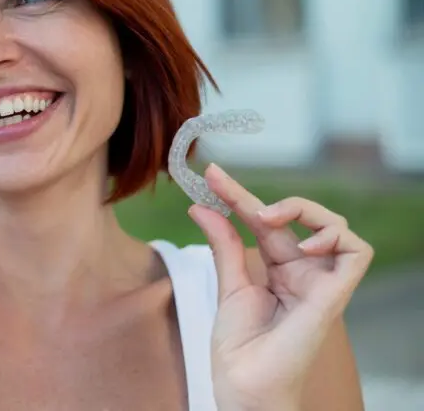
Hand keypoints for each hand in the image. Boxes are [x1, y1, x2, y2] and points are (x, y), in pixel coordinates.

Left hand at [189, 164, 372, 409]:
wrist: (244, 383)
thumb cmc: (239, 345)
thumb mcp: (228, 284)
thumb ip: (223, 244)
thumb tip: (202, 207)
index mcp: (278, 268)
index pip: (265, 221)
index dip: (239, 195)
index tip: (211, 174)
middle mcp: (303, 270)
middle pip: (298, 217)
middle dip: (266, 198)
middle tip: (232, 194)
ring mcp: (320, 281)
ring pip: (335, 226)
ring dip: (306, 210)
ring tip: (267, 217)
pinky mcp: (335, 294)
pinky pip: (356, 253)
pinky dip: (335, 237)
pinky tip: (305, 244)